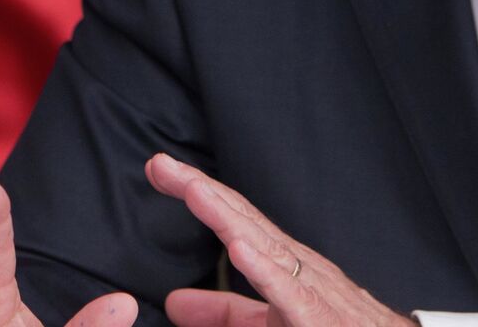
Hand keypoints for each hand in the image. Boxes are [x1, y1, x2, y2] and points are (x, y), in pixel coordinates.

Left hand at [146, 155, 412, 326]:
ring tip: (195, 191)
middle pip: (243, 220)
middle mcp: (296, 266)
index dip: (197, 193)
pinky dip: (266, 270)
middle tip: (160, 165)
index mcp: (279, 263)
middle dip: (201, 190)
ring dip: (228, 217)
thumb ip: (224, 312)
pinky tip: (240, 249)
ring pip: (265, 246)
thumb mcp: (268, 321)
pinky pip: (291, 292)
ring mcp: (311, 288)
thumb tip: (175, 302)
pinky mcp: (319, 317)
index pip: (234, 219)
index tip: (158, 170)